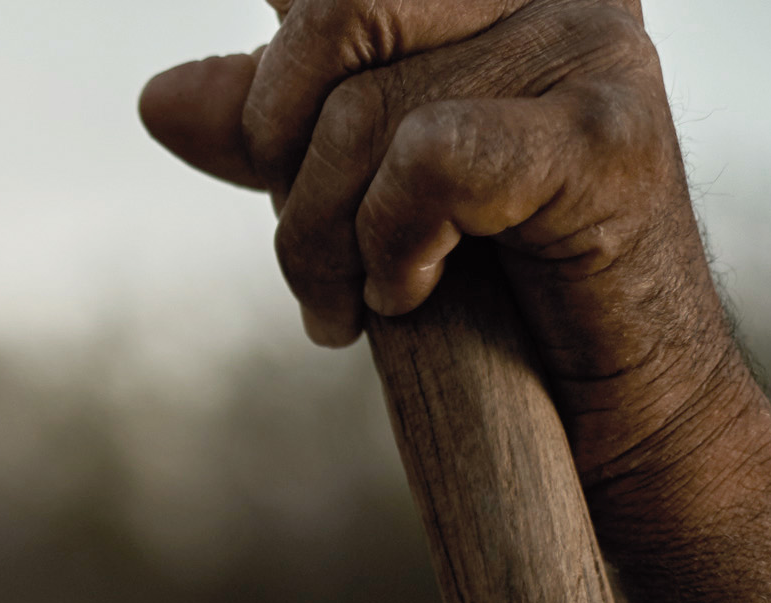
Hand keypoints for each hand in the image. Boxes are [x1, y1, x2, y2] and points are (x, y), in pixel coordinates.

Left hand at [140, 0, 750, 508]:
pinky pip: (427, 161)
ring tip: (358, 300)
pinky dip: (393, 245)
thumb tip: (160, 96)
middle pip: (330, 19)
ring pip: (361, 110)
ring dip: (326, 238)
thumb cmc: (489, 291)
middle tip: (312, 257)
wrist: (610, 398)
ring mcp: (587, 48)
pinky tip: (413, 290)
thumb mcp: (356, 195)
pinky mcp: (605, 136)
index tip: (272, 152)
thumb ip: (274, 133)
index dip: (274, 73)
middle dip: (281, 156)